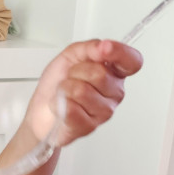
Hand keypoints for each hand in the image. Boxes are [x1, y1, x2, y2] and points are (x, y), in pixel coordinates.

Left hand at [26, 39, 142, 147]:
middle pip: (100, 74)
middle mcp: (113, 93)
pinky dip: (59, 104)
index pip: (132, 62)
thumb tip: (103, 47)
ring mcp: (103, 112)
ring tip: (65, 94)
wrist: (42, 110)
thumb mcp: (72, 55)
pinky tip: (62, 107)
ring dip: (65, 89)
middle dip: (77, 72)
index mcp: (114, 73)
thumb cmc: (58, 84)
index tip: (104, 48)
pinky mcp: (89, 127)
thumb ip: (90, 47)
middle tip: (71, 78)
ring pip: (82, 91)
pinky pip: (72, 109)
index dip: (120, 53)